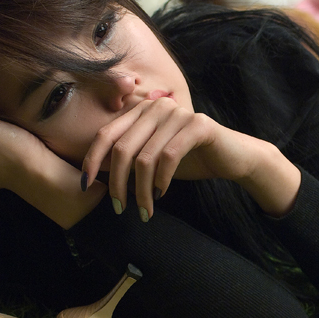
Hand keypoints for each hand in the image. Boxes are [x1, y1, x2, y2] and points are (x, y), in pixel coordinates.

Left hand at [82, 97, 300, 218]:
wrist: (233, 158)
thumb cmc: (189, 159)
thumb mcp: (152, 158)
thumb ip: (127, 158)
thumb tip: (91, 174)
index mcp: (141, 110)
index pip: (106, 134)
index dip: (92, 160)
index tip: (86, 186)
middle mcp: (157, 106)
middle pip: (122, 148)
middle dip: (117, 183)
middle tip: (119, 209)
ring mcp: (178, 113)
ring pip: (145, 157)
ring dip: (141, 190)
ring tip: (144, 210)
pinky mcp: (198, 125)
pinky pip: (169, 156)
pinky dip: (161, 180)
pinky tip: (162, 194)